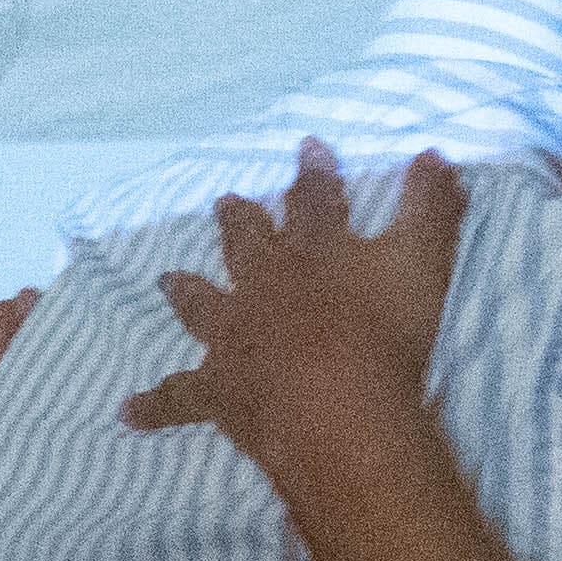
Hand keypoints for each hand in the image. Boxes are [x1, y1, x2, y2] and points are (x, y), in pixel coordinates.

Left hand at [121, 145, 467, 470]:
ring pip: (202, 308)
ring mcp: (233, 337)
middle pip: (247, 244)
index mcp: (312, 249)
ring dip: (188, 293)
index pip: (314, 199)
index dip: (313, 173)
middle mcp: (263, 284)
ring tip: (168, 279)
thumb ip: (431, 207)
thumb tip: (434, 154)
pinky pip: (177, 400)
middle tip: (225, 202)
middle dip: (239, 221)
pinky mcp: (217, 391)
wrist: (337, 409)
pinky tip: (126, 413)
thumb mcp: (423, 261)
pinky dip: (153, 405)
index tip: (307, 147)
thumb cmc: (385, 336)